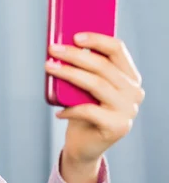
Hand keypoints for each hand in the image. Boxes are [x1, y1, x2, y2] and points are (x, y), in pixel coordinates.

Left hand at [46, 32, 144, 179]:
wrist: (84, 145)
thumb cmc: (83, 110)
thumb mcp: (84, 87)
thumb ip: (83, 70)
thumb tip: (61, 45)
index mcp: (129, 76)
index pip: (117, 50)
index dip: (96, 40)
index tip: (74, 36)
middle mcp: (134, 92)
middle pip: (103, 65)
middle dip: (75, 55)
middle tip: (53, 50)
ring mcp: (128, 110)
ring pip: (96, 84)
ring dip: (69, 73)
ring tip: (49, 68)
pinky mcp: (117, 127)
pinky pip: (89, 111)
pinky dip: (70, 109)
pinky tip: (58, 111)